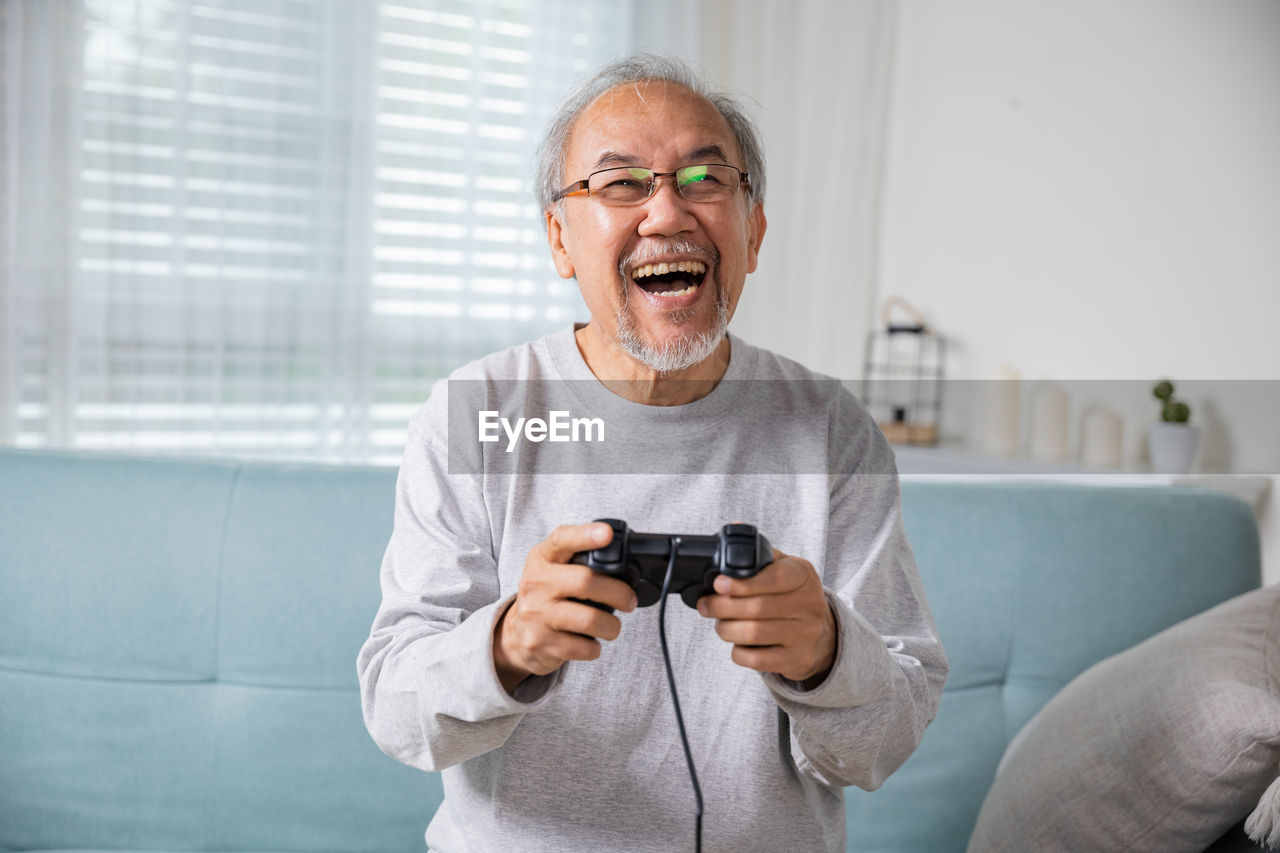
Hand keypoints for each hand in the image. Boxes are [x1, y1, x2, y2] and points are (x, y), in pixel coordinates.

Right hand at [493, 522, 637, 693]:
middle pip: (586, 581)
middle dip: (619, 593)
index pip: (562, 540)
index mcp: (542, 559)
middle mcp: (536, 584)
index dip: (586, 535)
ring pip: (589, 619)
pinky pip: (583, 647)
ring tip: (611, 626)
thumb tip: (623, 560)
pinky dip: (595, 647)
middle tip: (629, 600)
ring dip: (611, 626)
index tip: (608, 533)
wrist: (514, 635)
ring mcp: (536, 615)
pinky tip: (590, 642)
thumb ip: (579, 558)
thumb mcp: (553, 568)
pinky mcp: (541, 643)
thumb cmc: (545, 596)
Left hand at [696, 549, 836, 684]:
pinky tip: (737, 643)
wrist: (823, 635)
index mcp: (803, 576)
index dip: (742, 582)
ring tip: (720, 623)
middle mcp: (809, 605)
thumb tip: (735, 527)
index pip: (775, 578)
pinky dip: (738, 651)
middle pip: (757, 608)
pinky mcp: (796, 660)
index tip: (718, 583)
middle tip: (706, 605)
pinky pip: (757, 660)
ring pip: (753, 634)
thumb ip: (761, 554)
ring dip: (726, 629)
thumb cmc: (794, 597)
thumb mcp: (786, 569)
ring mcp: (804, 635)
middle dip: (722, 607)